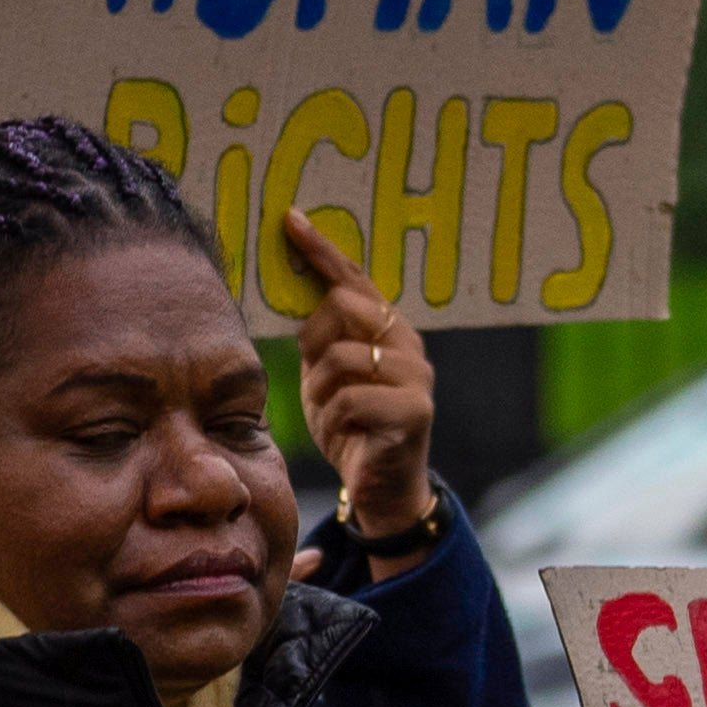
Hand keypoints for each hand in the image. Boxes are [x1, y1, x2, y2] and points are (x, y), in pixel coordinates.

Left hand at [274, 207, 441, 548]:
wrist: (381, 487)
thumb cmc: (351, 424)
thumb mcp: (326, 373)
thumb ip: (319, 335)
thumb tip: (290, 285)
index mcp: (387, 327)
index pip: (353, 277)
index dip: (321, 249)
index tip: (290, 219)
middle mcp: (408, 343)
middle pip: (343, 305)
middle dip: (314, 338)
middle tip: (315, 370)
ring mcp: (416, 377)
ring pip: (340, 358)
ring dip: (321, 388)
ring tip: (332, 411)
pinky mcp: (415, 412)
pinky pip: (348, 400)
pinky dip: (333, 419)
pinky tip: (346, 433)